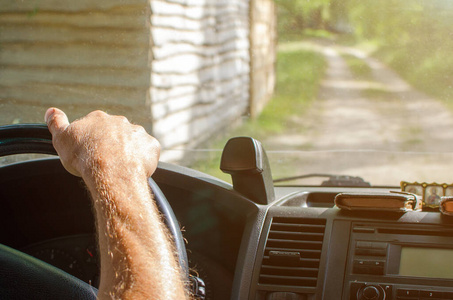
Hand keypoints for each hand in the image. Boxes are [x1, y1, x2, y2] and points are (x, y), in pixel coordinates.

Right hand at [45, 108, 160, 179]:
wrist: (111, 171)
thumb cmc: (84, 157)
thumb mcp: (61, 139)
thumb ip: (56, 123)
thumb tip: (51, 111)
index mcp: (98, 118)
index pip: (95, 126)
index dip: (92, 141)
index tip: (90, 153)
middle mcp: (120, 121)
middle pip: (116, 132)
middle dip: (112, 145)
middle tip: (106, 163)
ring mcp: (138, 133)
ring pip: (133, 141)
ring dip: (129, 151)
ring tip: (121, 168)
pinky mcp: (151, 146)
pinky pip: (149, 151)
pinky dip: (144, 159)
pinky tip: (136, 169)